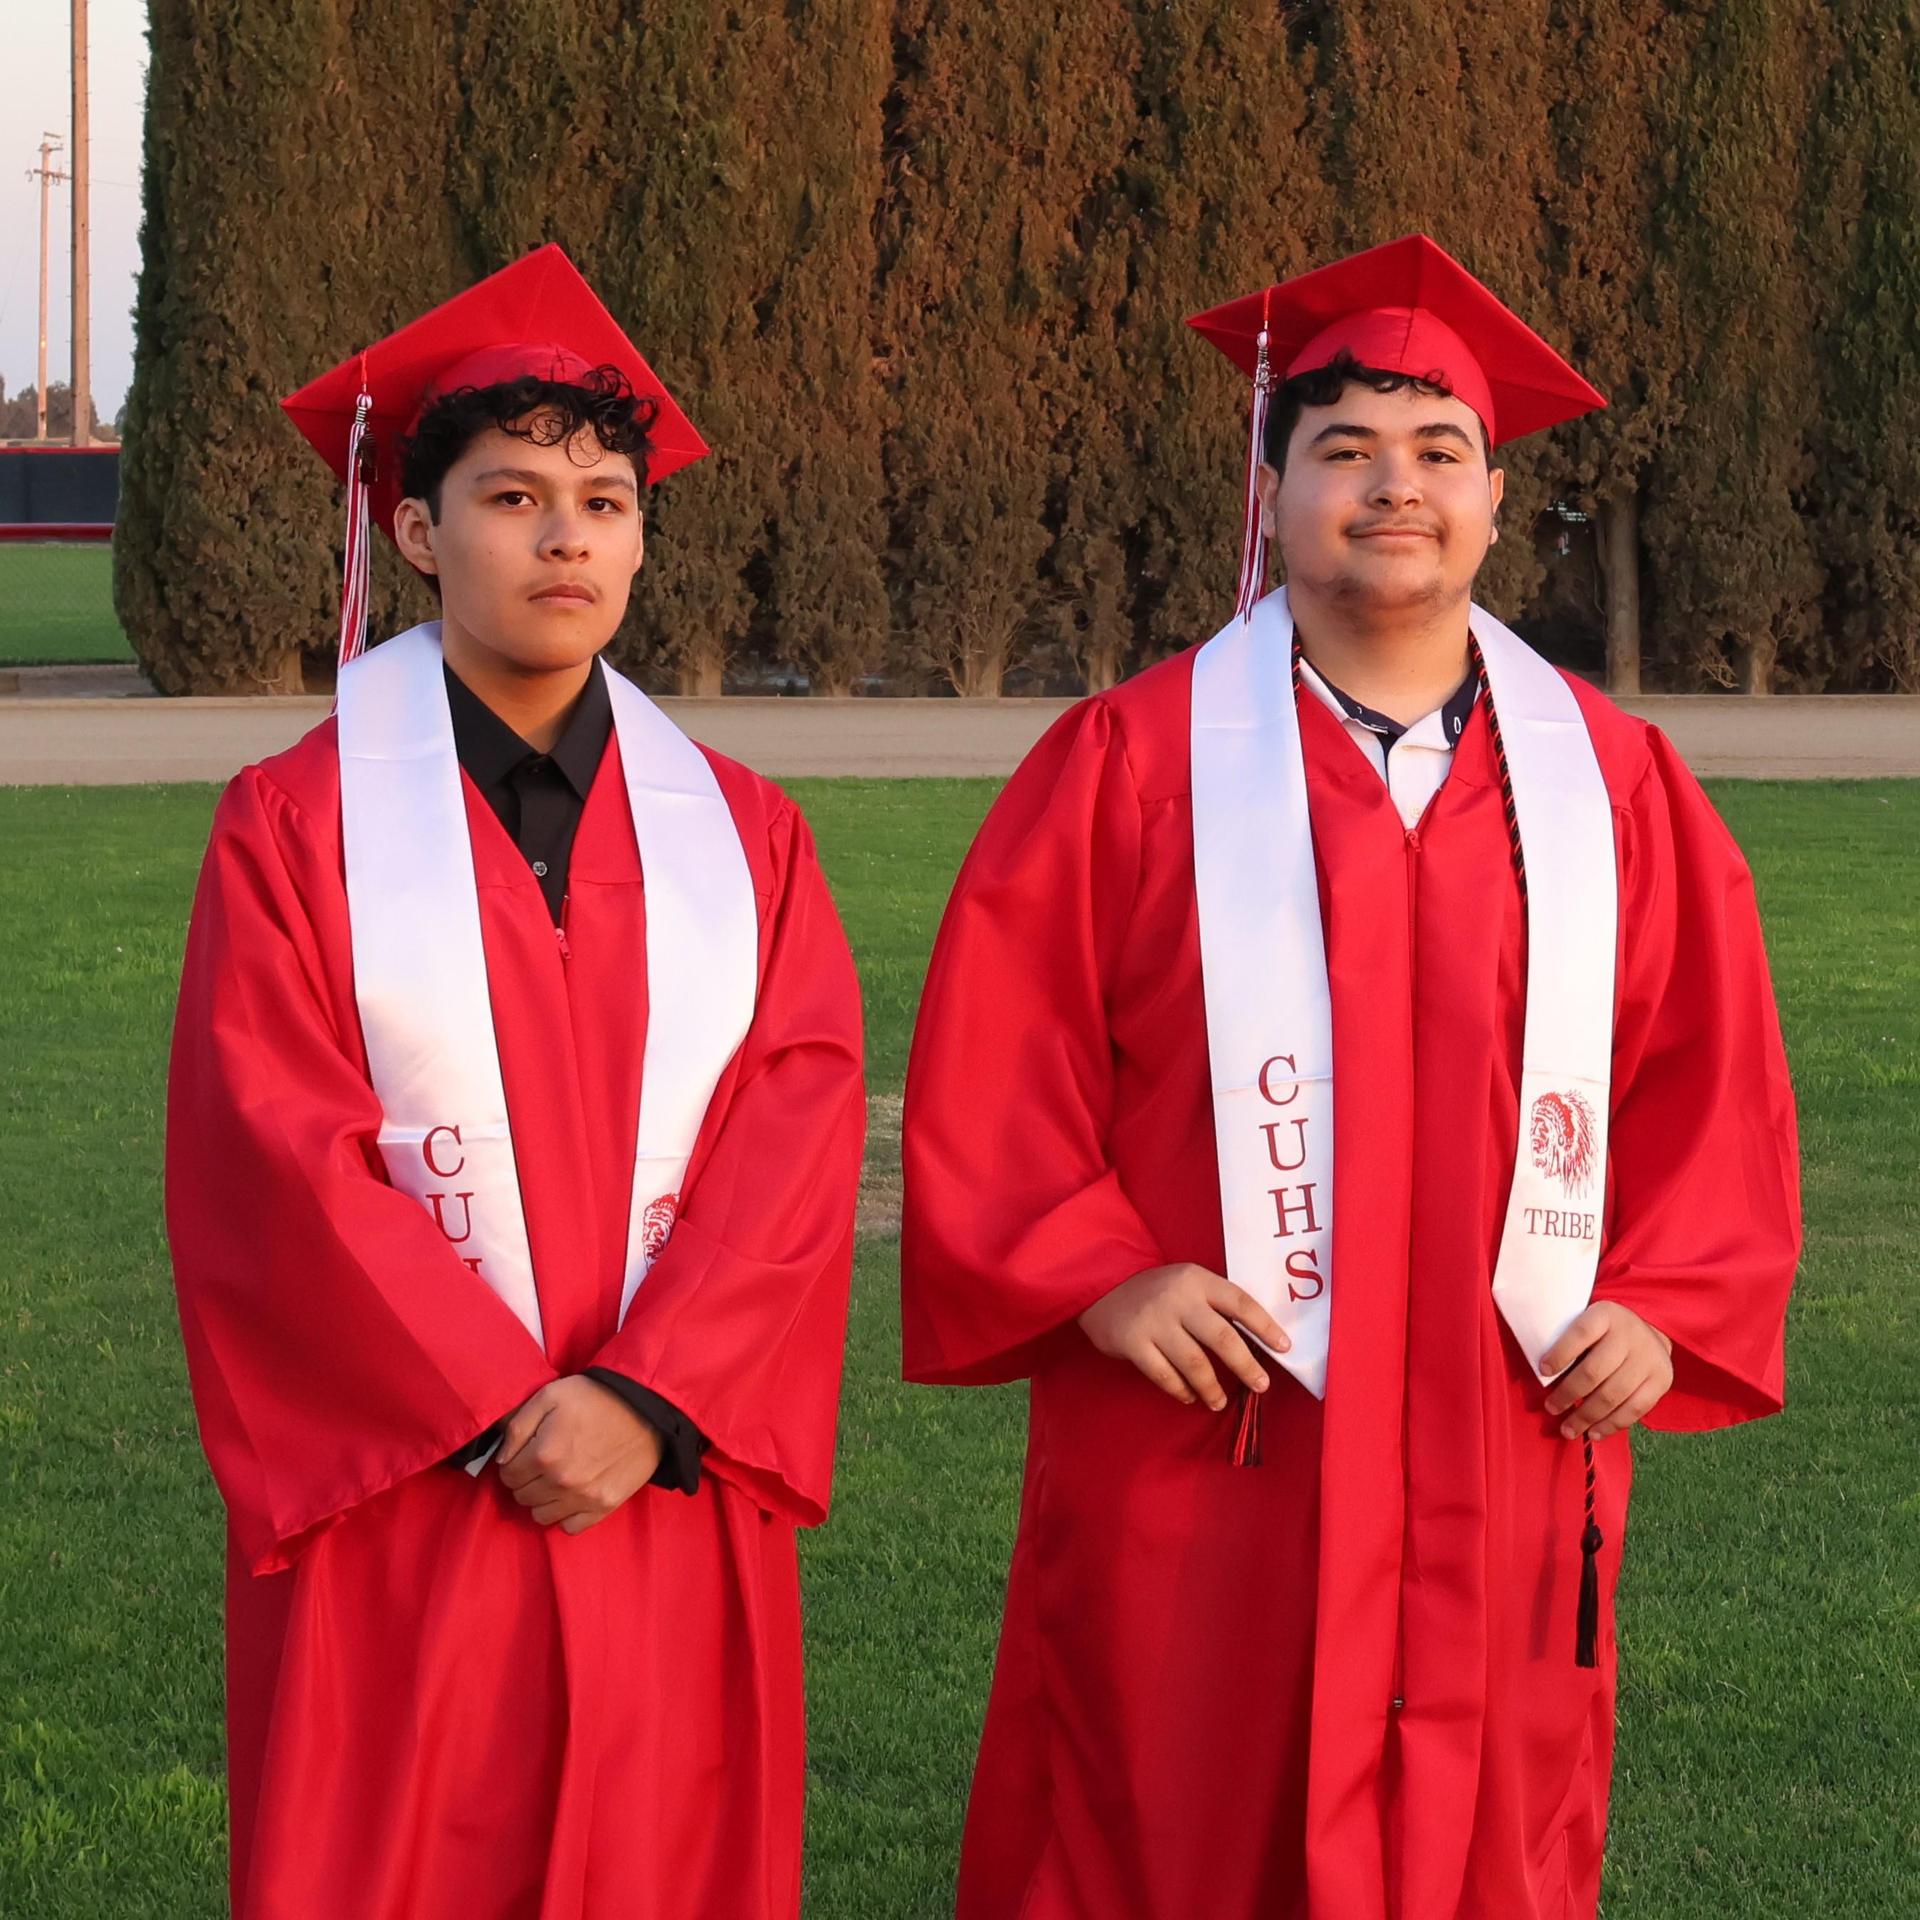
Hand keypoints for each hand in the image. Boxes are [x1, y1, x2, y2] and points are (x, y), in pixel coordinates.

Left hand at [496, 1375, 664, 1533]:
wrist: (647, 1407)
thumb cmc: (596, 1397)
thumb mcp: (550, 1395)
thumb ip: (517, 1425)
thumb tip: (502, 1457)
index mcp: (544, 1453)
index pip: (507, 1475)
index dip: (511, 1462)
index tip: (524, 1453)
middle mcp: (561, 1482)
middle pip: (522, 1497)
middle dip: (525, 1480)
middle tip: (540, 1463)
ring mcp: (584, 1498)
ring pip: (541, 1515)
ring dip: (542, 1499)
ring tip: (555, 1479)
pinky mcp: (604, 1506)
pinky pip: (570, 1527)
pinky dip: (566, 1515)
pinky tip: (571, 1494)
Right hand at [1078, 1262, 1289, 1410]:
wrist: (1102, 1284)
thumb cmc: (1155, 1291)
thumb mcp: (1186, 1284)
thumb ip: (1213, 1304)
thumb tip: (1254, 1343)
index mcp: (1197, 1279)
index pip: (1239, 1302)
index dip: (1265, 1326)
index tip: (1285, 1347)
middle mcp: (1178, 1298)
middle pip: (1221, 1337)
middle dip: (1246, 1365)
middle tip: (1261, 1385)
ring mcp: (1154, 1321)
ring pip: (1194, 1362)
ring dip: (1212, 1387)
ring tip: (1219, 1401)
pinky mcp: (1133, 1342)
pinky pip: (1165, 1375)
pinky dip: (1181, 1390)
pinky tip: (1190, 1396)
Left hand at [1541, 1303, 1674, 1439]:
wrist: (1650, 1332)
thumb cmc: (1605, 1332)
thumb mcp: (1589, 1323)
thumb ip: (1570, 1342)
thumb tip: (1545, 1375)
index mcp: (1606, 1315)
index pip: (1581, 1333)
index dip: (1561, 1354)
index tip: (1543, 1371)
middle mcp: (1630, 1335)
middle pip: (1594, 1371)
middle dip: (1568, 1394)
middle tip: (1551, 1408)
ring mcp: (1648, 1359)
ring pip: (1613, 1395)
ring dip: (1586, 1416)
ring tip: (1568, 1429)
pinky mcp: (1661, 1381)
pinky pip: (1635, 1409)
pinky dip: (1611, 1424)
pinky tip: (1594, 1432)